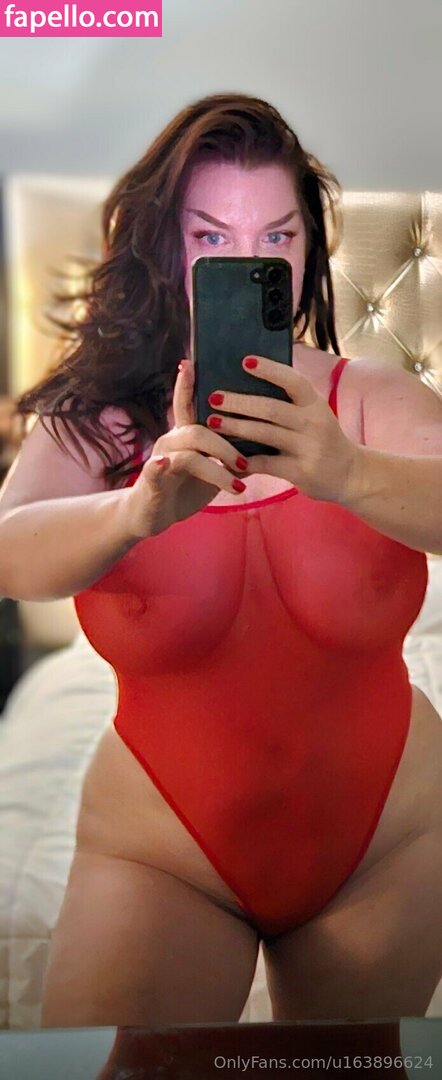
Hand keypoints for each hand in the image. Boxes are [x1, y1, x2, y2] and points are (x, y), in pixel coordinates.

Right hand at [126, 359, 249, 537]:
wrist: (154, 515)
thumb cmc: (187, 487)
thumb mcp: (213, 469)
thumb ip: (232, 453)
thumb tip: (266, 441)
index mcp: (187, 434)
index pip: (190, 403)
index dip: (188, 383)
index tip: (191, 361)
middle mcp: (172, 440)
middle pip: (198, 429)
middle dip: (225, 444)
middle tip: (245, 462)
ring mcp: (160, 458)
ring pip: (187, 452)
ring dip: (214, 469)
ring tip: (236, 485)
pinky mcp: (151, 480)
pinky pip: (154, 468)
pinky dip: (158, 465)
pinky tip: (164, 464)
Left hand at [205, 354, 361, 503]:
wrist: (350, 475)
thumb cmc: (322, 439)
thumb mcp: (314, 414)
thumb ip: (289, 402)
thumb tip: (248, 382)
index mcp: (315, 404)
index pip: (293, 381)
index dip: (270, 370)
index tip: (245, 361)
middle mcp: (314, 423)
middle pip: (271, 408)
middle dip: (239, 402)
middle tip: (213, 397)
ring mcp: (308, 448)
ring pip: (265, 434)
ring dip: (235, 427)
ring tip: (212, 422)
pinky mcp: (301, 471)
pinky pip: (266, 464)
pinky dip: (244, 460)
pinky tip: (225, 457)